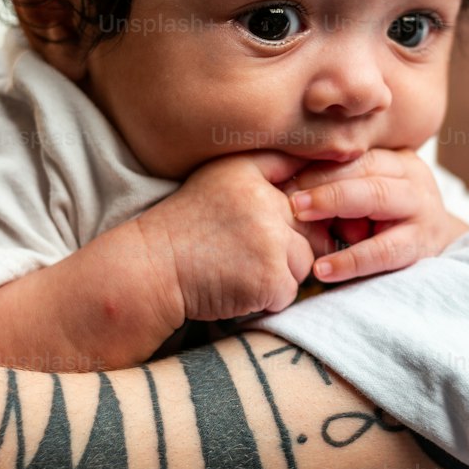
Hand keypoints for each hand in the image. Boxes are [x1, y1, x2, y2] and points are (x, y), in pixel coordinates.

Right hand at [137, 151, 330, 322]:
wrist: (151, 270)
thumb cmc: (184, 230)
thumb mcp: (218, 182)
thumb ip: (263, 173)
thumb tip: (317, 186)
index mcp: (249, 171)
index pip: (301, 172)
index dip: (299, 199)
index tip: (276, 215)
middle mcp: (264, 200)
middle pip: (310, 225)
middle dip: (287, 244)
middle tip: (244, 250)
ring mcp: (270, 239)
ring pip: (304, 260)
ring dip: (279, 272)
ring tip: (239, 268)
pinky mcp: (271, 276)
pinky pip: (290, 291)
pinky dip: (267, 297)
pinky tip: (236, 286)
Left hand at [286, 148, 468, 284]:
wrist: (436, 248)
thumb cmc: (386, 221)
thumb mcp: (366, 195)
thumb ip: (337, 185)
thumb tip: (280, 181)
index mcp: (395, 158)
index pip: (353, 152)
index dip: (315, 162)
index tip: (278, 172)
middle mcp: (412, 176)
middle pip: (363, 167)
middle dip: (319, 178)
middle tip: (284, 191)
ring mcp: (422, 209)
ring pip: (376, 196)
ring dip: (333, 203)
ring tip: (298, 216)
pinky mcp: (422, 245)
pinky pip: (384, 250)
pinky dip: (350, 260)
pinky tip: (322, 268)